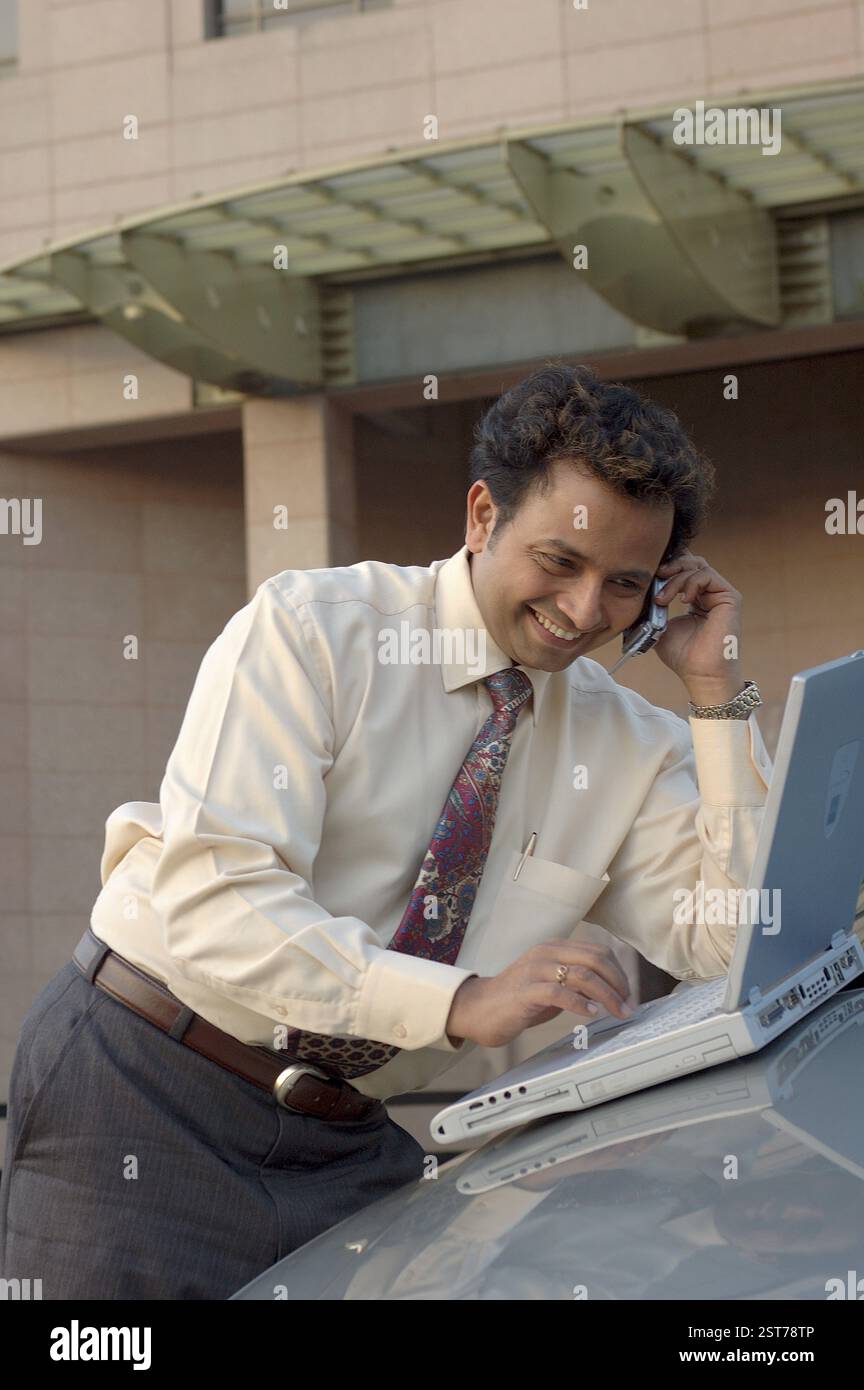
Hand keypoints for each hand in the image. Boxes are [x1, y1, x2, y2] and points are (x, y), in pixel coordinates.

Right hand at [446, 940, 633, 1048]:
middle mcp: (547, 952)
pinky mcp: (526, 991)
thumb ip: (576, 981)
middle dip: (618, 984)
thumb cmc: (518, 998)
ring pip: (583, 975)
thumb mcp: (552, 984)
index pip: (599, 951)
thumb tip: (609, 991)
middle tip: (627, 1006)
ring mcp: (535, 970)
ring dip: (607, 996)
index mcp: (555, 947)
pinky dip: (580, 1004)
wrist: (479, 1008)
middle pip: (596, 960)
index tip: (627, 995)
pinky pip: (560, 993)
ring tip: (616, 1012)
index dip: (619, 973)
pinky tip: (590, 1014)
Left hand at [652, 549, 744, 701]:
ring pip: (697, 567)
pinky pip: (707, 575)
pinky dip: (690, 583)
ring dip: (675, 579)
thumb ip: (652, 609)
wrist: (700, 674)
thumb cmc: (683, 656)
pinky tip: (681, 600)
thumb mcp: (659, 627)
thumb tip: (637, 593)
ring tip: (663, 599)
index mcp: (695, 599)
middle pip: (692, 561)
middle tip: (656, 576)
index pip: (683, 570)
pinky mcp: (730, 598)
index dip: (668, 566)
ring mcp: (720, 595)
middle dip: (671, 565)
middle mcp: (709, 594)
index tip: (650, 575)